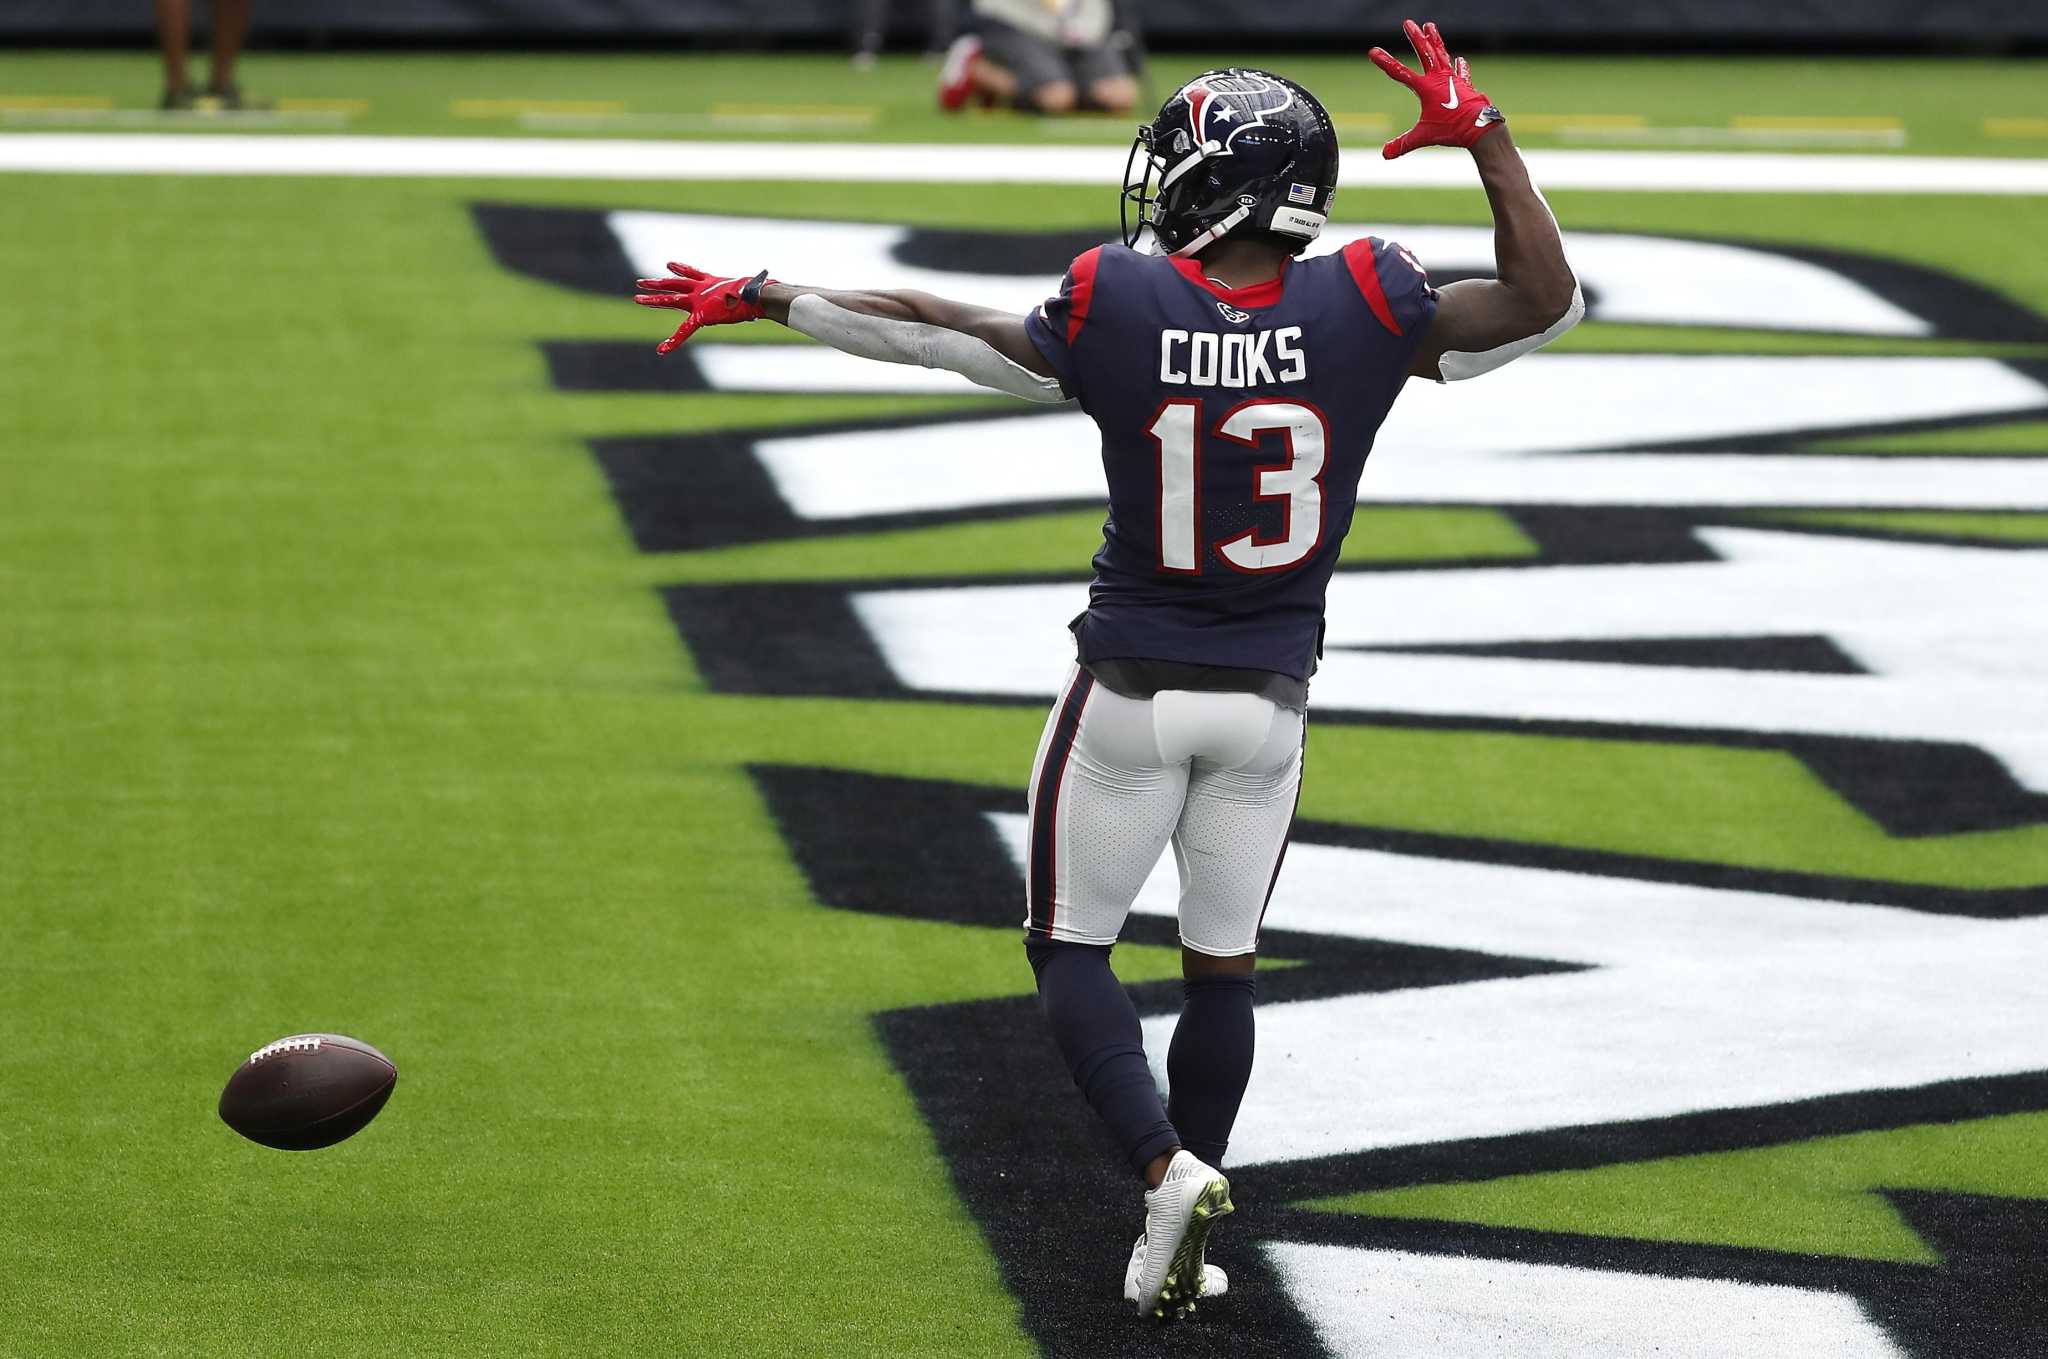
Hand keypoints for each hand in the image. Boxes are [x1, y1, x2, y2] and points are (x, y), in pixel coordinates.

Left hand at [632, 264, 770, 353]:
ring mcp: (699, 300)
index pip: (692, 274)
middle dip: (657, 284)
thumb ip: (759, 290)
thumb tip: (780, 293)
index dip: (680, 268)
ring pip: (671, 299)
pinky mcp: (701, 314)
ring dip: (653, 299)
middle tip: (641, 282)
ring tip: (637, 299)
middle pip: (674, 284)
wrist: (758, 295)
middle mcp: (702, 289)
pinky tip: (662, 350)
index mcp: (713, 283)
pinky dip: (673, 342)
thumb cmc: (761, 292)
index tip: (669, 265)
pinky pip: (684, 331)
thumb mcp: (756, 288)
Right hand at [1369, 19, 1502, 159]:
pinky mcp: (1465, 85)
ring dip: (1435, 40)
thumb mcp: (1423, 136)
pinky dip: (1460, 67)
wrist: (1480, 127)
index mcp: (1426, 88)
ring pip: (1442, 55)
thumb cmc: (1451, 130)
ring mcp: (1454, 79)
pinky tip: (1460, 60)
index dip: (1385, 62)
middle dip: (1415, 38)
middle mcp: (1439, 79)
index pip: (1400, 73)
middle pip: (1425, 53)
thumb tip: (1385, 154)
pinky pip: (1461, 73)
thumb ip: (1403, 144)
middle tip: (1408, 23)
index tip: (1373, 51)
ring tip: (1430, 26)